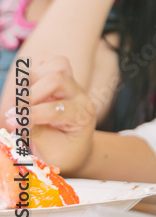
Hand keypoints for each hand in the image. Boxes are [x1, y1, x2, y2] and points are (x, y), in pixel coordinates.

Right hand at [4, 57, 97, 173]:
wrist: (74, 149)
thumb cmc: (62, 152)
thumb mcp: (50, 150)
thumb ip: (35, 131)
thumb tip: (15, 117)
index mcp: (82, 115)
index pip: (58, 108)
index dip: (32, 115)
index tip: (11, 124)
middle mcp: (79, 96)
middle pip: (57, 79)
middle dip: (31, 95)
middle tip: (13, 113)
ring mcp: (71, 85)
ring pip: (54, 66)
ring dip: (31, 81)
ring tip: (19, 102)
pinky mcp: (61, 79)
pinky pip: (50, 63)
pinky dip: (35, 73)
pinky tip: (26, 91)